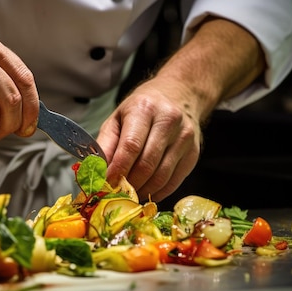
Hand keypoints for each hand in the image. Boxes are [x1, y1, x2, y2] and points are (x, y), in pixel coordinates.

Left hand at [97, 78, 202, 202]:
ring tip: (130, 195)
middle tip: (116, 193)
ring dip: (142, 191)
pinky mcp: (194, 153)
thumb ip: (106, 144)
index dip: (118, 170)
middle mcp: (168, 121)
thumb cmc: (142, 109)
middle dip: (129, 184)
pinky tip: (146, 192)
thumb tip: (98, 171)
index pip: (131, 146)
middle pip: (146, 164)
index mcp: (144, 109)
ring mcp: (184, 137)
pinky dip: (158, 192)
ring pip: (161, 176)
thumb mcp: (118, 118)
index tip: (107, 184)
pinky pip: (174, 181)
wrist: (180, 95)